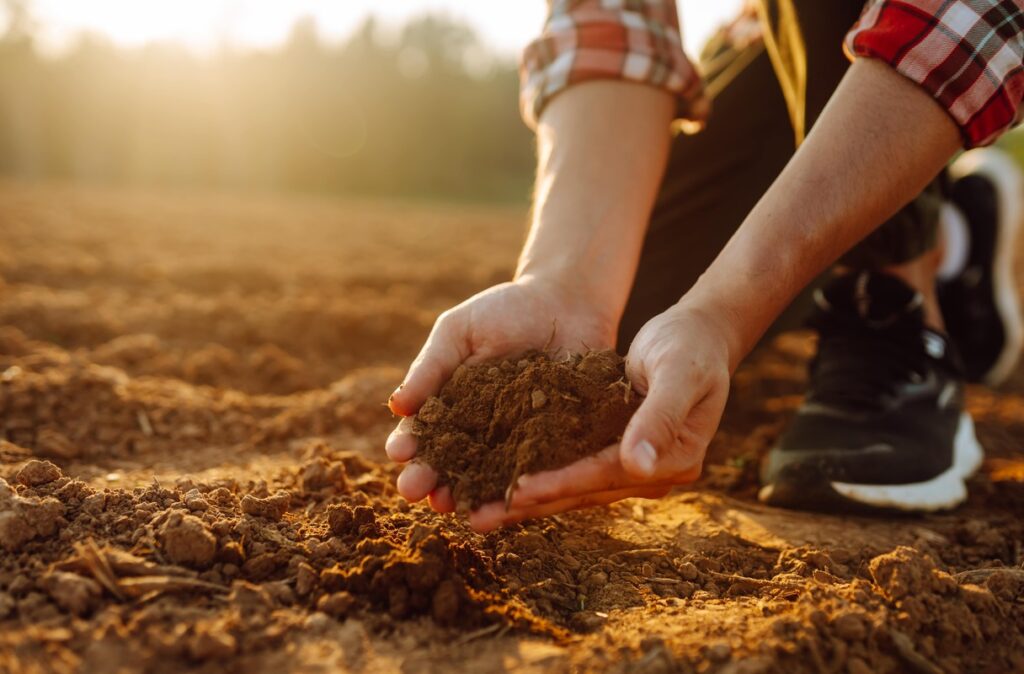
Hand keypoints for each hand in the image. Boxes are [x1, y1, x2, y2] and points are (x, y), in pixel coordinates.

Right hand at [385, 275, 615, 512]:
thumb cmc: (505, 311)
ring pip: (488, 477)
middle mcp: (480, 432)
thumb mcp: (460, 332)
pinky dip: (520, 489)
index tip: (398, 452)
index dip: (410, 444)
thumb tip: (396, 406)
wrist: (567, 303)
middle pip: (450, 463)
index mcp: (450, 406)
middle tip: (413, 490)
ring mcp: (517, 442)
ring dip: (466, 494)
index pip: (425, 432)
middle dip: (429, 478)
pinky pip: (537, 471)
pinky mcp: (555, 446)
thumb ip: (430, 368)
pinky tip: (504, 502)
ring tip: (448, 505)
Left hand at [468, 302, 732, 530]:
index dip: (561, 482)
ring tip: (480, 512)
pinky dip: (540, 477)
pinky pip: (573, 470)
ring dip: (529, 499)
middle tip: (480, 517)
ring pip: (574, 488)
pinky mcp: (615, 454)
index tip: (516, 490)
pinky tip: (501, 483)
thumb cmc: (691, 346)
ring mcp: (635, 468)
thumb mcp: (679, 371)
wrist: (699, 336)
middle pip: (585, 491)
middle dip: (532, 503)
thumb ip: (661, 416)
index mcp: (674, 460)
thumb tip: (638, 465)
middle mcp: (653, 473)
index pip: (606, 474)